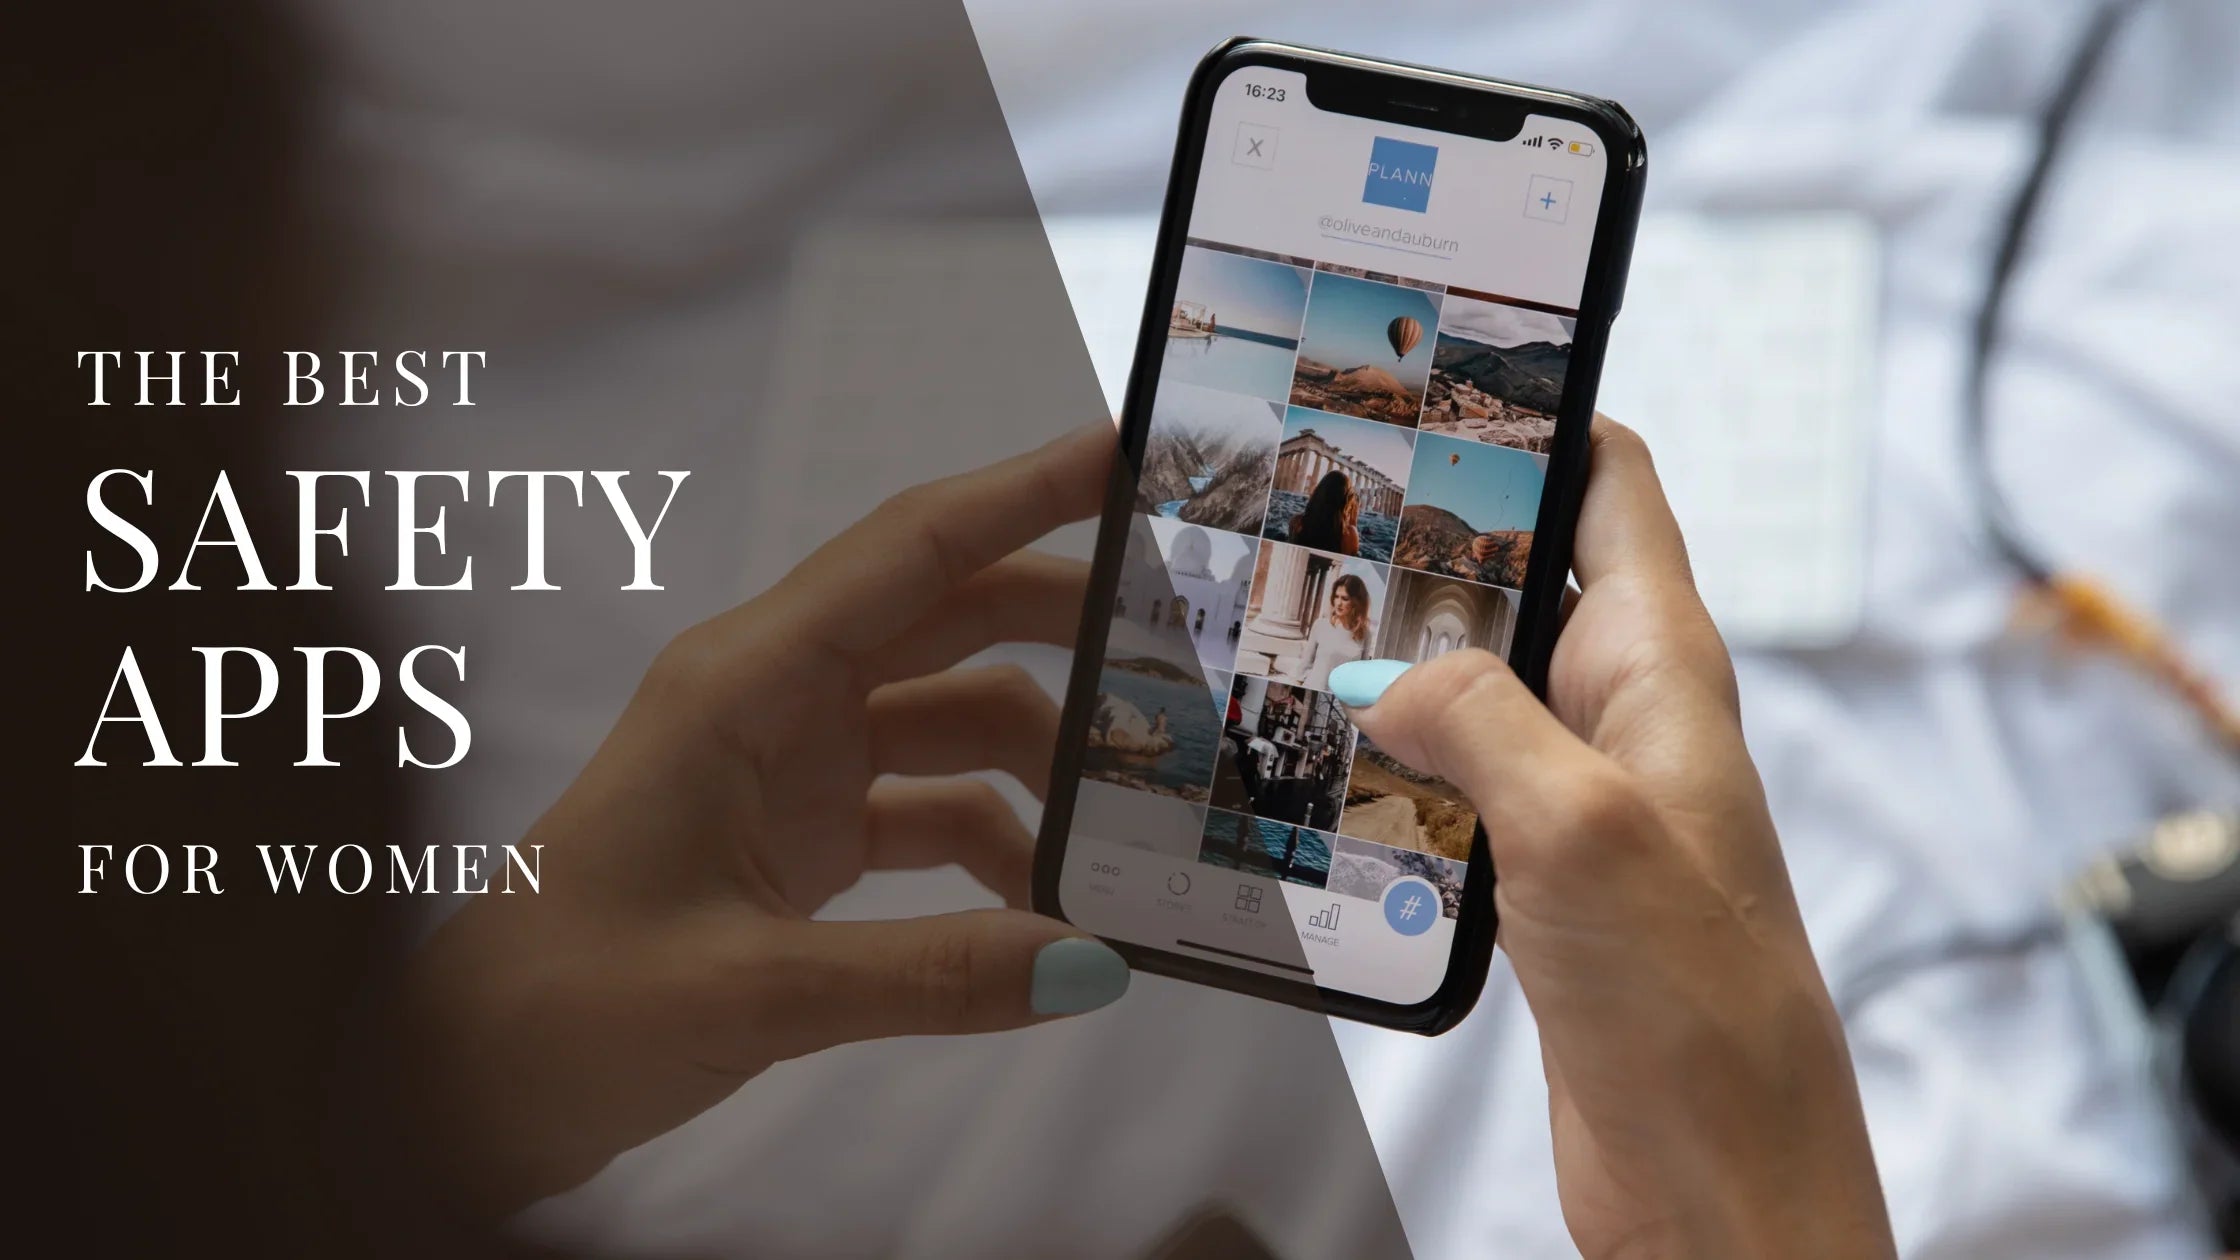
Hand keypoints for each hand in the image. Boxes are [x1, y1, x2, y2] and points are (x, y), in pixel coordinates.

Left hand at [397, 424, 1130, 1212]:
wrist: (470, 1084)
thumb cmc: (567, 1005)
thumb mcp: (752, 990)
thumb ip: (929, 976)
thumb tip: (1096, 963)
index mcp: (743, 682)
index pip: (910, 551)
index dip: (1024, 490)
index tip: (1130, 447)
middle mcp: (773, 699)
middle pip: (951, 619)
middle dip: (1069, 626)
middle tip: (1190, 642)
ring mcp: (789, 766)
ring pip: (952, 719)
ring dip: (1042, 766)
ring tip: (1135, 827)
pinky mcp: (799, 836)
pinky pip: (931, 808)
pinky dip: (997, 848)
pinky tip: (1045, 914)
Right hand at [1330, 419, 1895, 1259]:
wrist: (1720, 1182)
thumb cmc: (1703, 1014)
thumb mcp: (1582, 827)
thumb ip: (1481, 718)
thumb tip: (1389, 674)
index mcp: (1665, 670)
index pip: (1614, 489)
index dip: (1541, 417)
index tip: (1442, 379)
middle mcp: (1624, 719)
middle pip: (1520, 581)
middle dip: (1427, 550)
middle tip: (1315, 519)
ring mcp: (1579, 800)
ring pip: (1472, 687)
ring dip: (1394, 669)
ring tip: (1290, 641)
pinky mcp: (1539, 881)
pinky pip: (1451, 788)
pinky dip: (1389, 771)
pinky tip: (1321, 776)